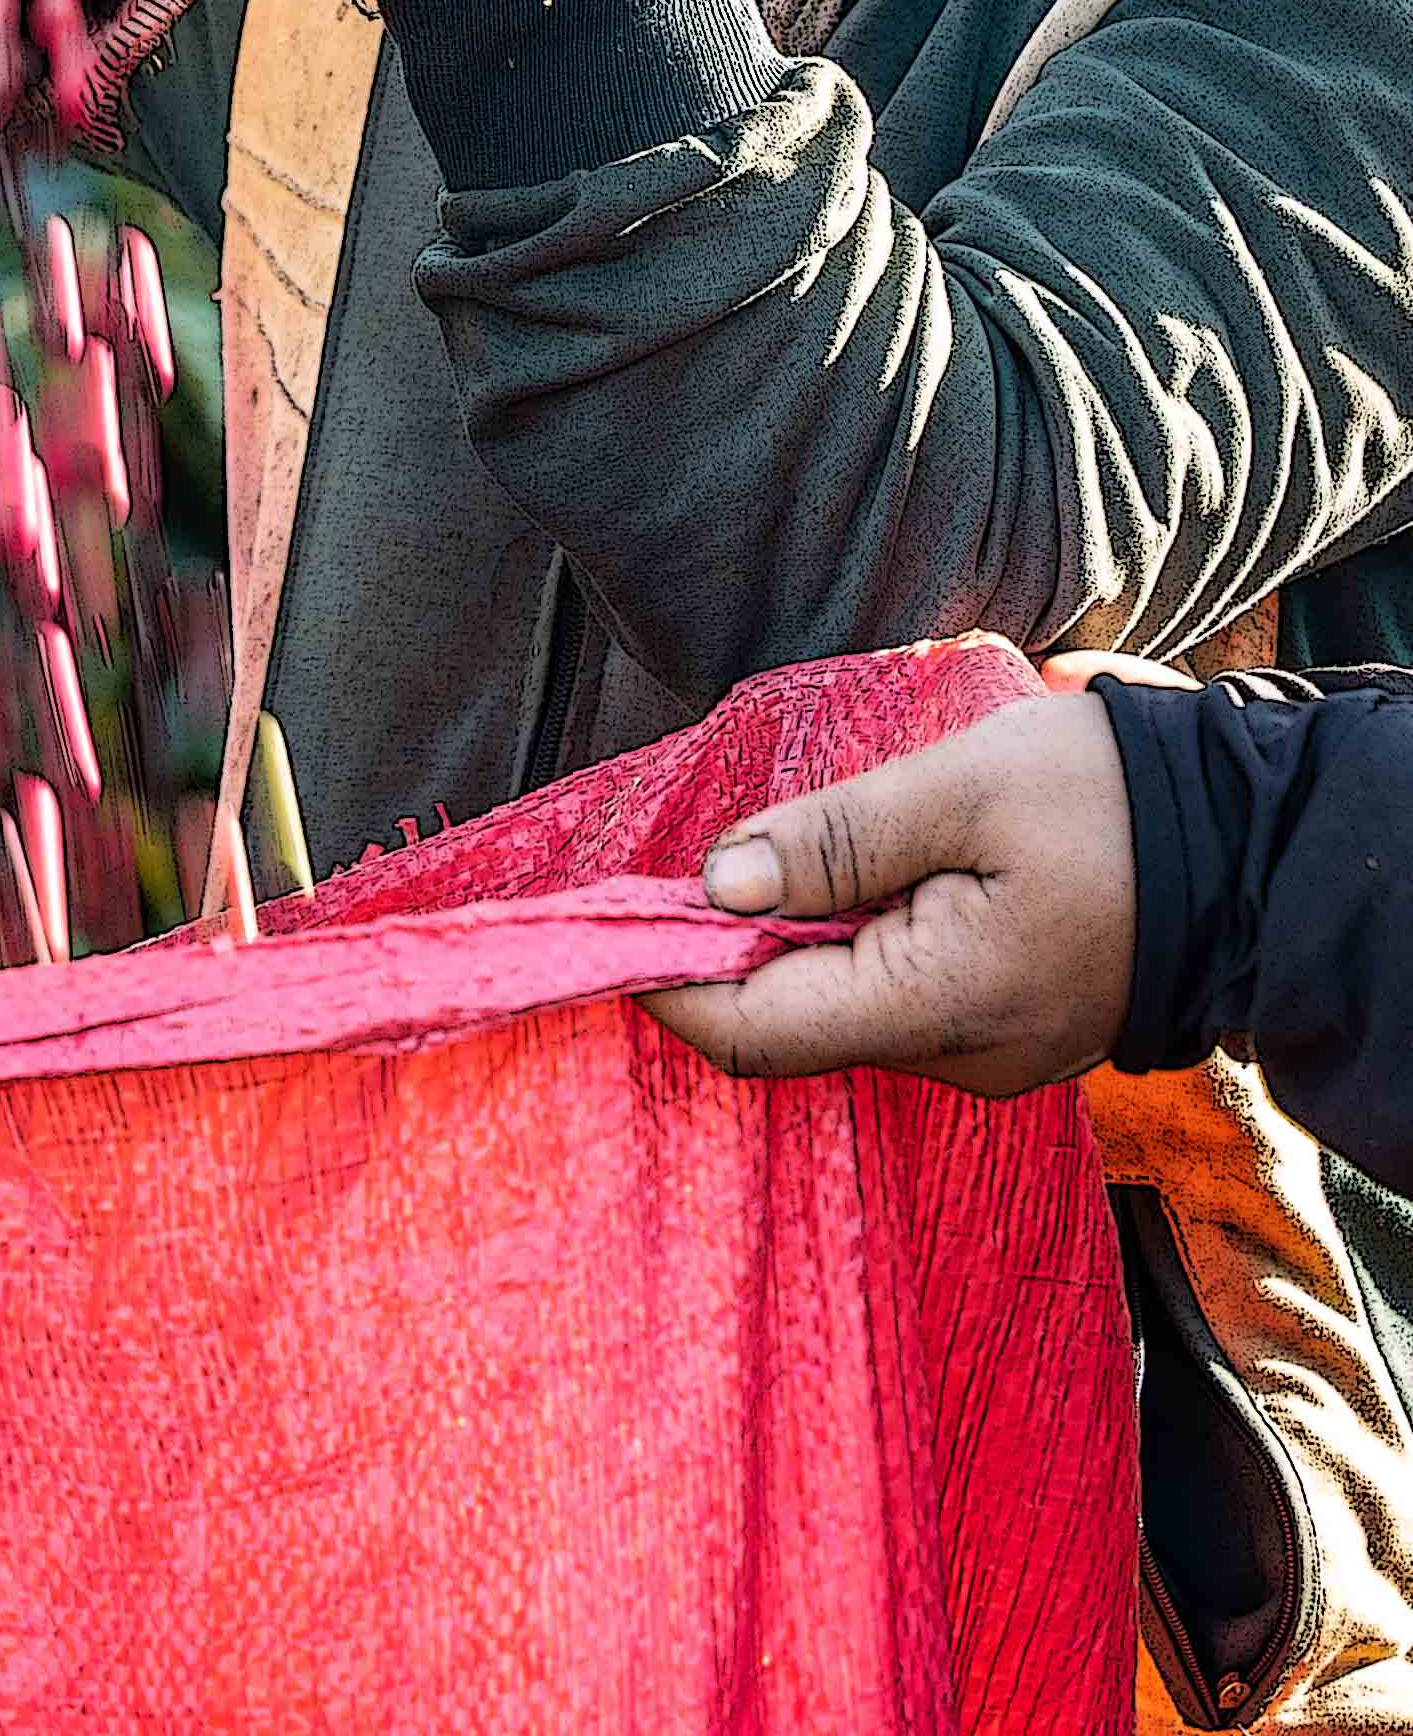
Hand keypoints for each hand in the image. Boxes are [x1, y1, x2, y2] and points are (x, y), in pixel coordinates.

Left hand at [639, 685, 1139, 1096]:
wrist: (1249, 846)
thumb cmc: (1108, 804)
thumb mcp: (960, 790)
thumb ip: (834, 838)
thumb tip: (715, 882)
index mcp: (935, 1006)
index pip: (754, 1029)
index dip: (664, 978)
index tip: (597, 922)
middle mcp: (955, 1056)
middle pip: (786, 1022)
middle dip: (712, 952)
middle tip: (651, 874)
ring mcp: (984, 1051)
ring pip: (835, 1008)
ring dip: (777, 943)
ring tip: (741, 864)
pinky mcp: (1001, 1024)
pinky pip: (887, 997)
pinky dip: (836, 947)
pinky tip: (822, 884)